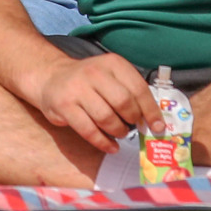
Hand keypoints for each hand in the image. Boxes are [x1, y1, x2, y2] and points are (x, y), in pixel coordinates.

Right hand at [35, 53, 163, 153]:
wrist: (52, 77)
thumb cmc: (89, 81)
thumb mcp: (110, 76)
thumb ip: (130, 92)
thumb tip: (154, 120)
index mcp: (112, 63)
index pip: (138, 88)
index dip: (151, 110)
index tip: (158, 127)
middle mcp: (95, 73)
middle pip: (123, 102)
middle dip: (133, 120)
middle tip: (134, 128)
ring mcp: (77, 89)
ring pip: (106, 118)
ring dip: (118, 131)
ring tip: (120, 134)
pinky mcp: (64, 106)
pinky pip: (89, 131)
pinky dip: (103, 143)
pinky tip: (110, 147)